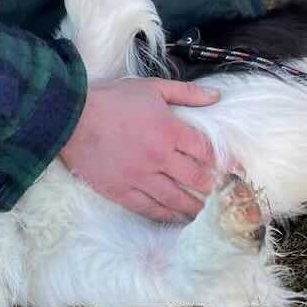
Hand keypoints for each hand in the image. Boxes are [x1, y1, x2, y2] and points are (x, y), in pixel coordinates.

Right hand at [59, 78, 218, 221]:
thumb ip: (186, 93)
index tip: (236, 169)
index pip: (205, 151)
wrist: (70, 117)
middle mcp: (158, 157)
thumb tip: (216, 97)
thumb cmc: (112, 99)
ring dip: (195, 207)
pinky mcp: (121, 191)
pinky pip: (149, 208)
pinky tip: (178, 219)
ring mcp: (139, 177)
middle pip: (195, 178)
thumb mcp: (152, 88)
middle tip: (225, 195)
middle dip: (214, 188)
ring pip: (175, 199)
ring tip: (208, 213)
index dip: (223, 161)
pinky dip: (166, 215)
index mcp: (169, 130)